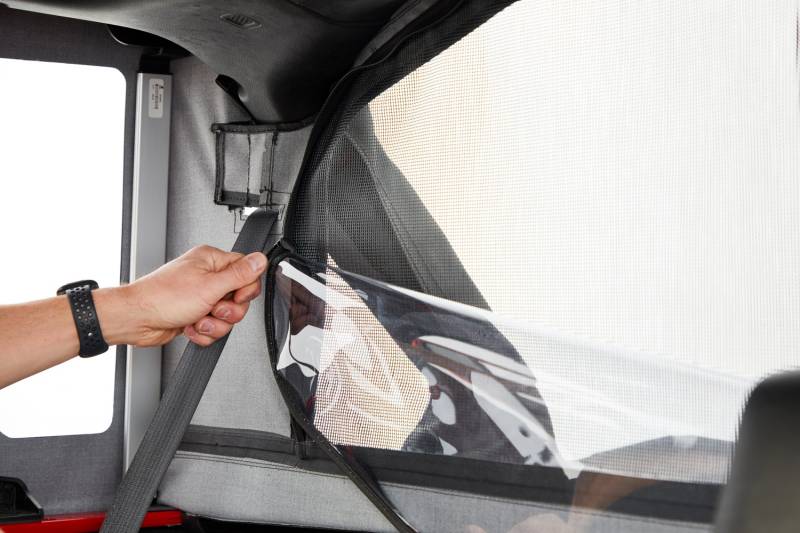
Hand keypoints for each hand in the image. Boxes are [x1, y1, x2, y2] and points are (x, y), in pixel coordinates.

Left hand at [97, 245, 267, 346]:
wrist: (136, 320)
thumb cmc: (162, 298)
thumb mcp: (209, 286)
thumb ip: (240, 274)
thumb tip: (260, 259)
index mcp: (211, 260)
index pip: (246, 271)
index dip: (245, 289)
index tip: (234, 297)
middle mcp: (206, 277)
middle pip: (239, 298)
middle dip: (227, 311)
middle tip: (213, 309)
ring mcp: (200, 296)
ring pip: (226, 316)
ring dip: (213, 324)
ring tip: (197, 319)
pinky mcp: (195, 314)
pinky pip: (213, 327)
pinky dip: (203, 331)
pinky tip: (190, 325)